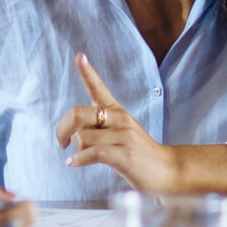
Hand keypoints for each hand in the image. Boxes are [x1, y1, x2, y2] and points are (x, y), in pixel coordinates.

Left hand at [53, 54, 181, 192]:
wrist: (166, 170)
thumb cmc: (137, 153)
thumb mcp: (120, 133)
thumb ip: (97, 128)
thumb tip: (71, 133)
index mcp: (116, 111)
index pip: (98, 87)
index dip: (87, 71)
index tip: (79, 55)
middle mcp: (119, 118)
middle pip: (78, 114)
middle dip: (62, 129)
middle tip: (61, 143)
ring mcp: (123, 136)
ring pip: (82, 137)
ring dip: (75, 149)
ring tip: (80, 157)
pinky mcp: (124, 154)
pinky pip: (91, 152)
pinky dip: (78, 160)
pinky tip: (73, 163)